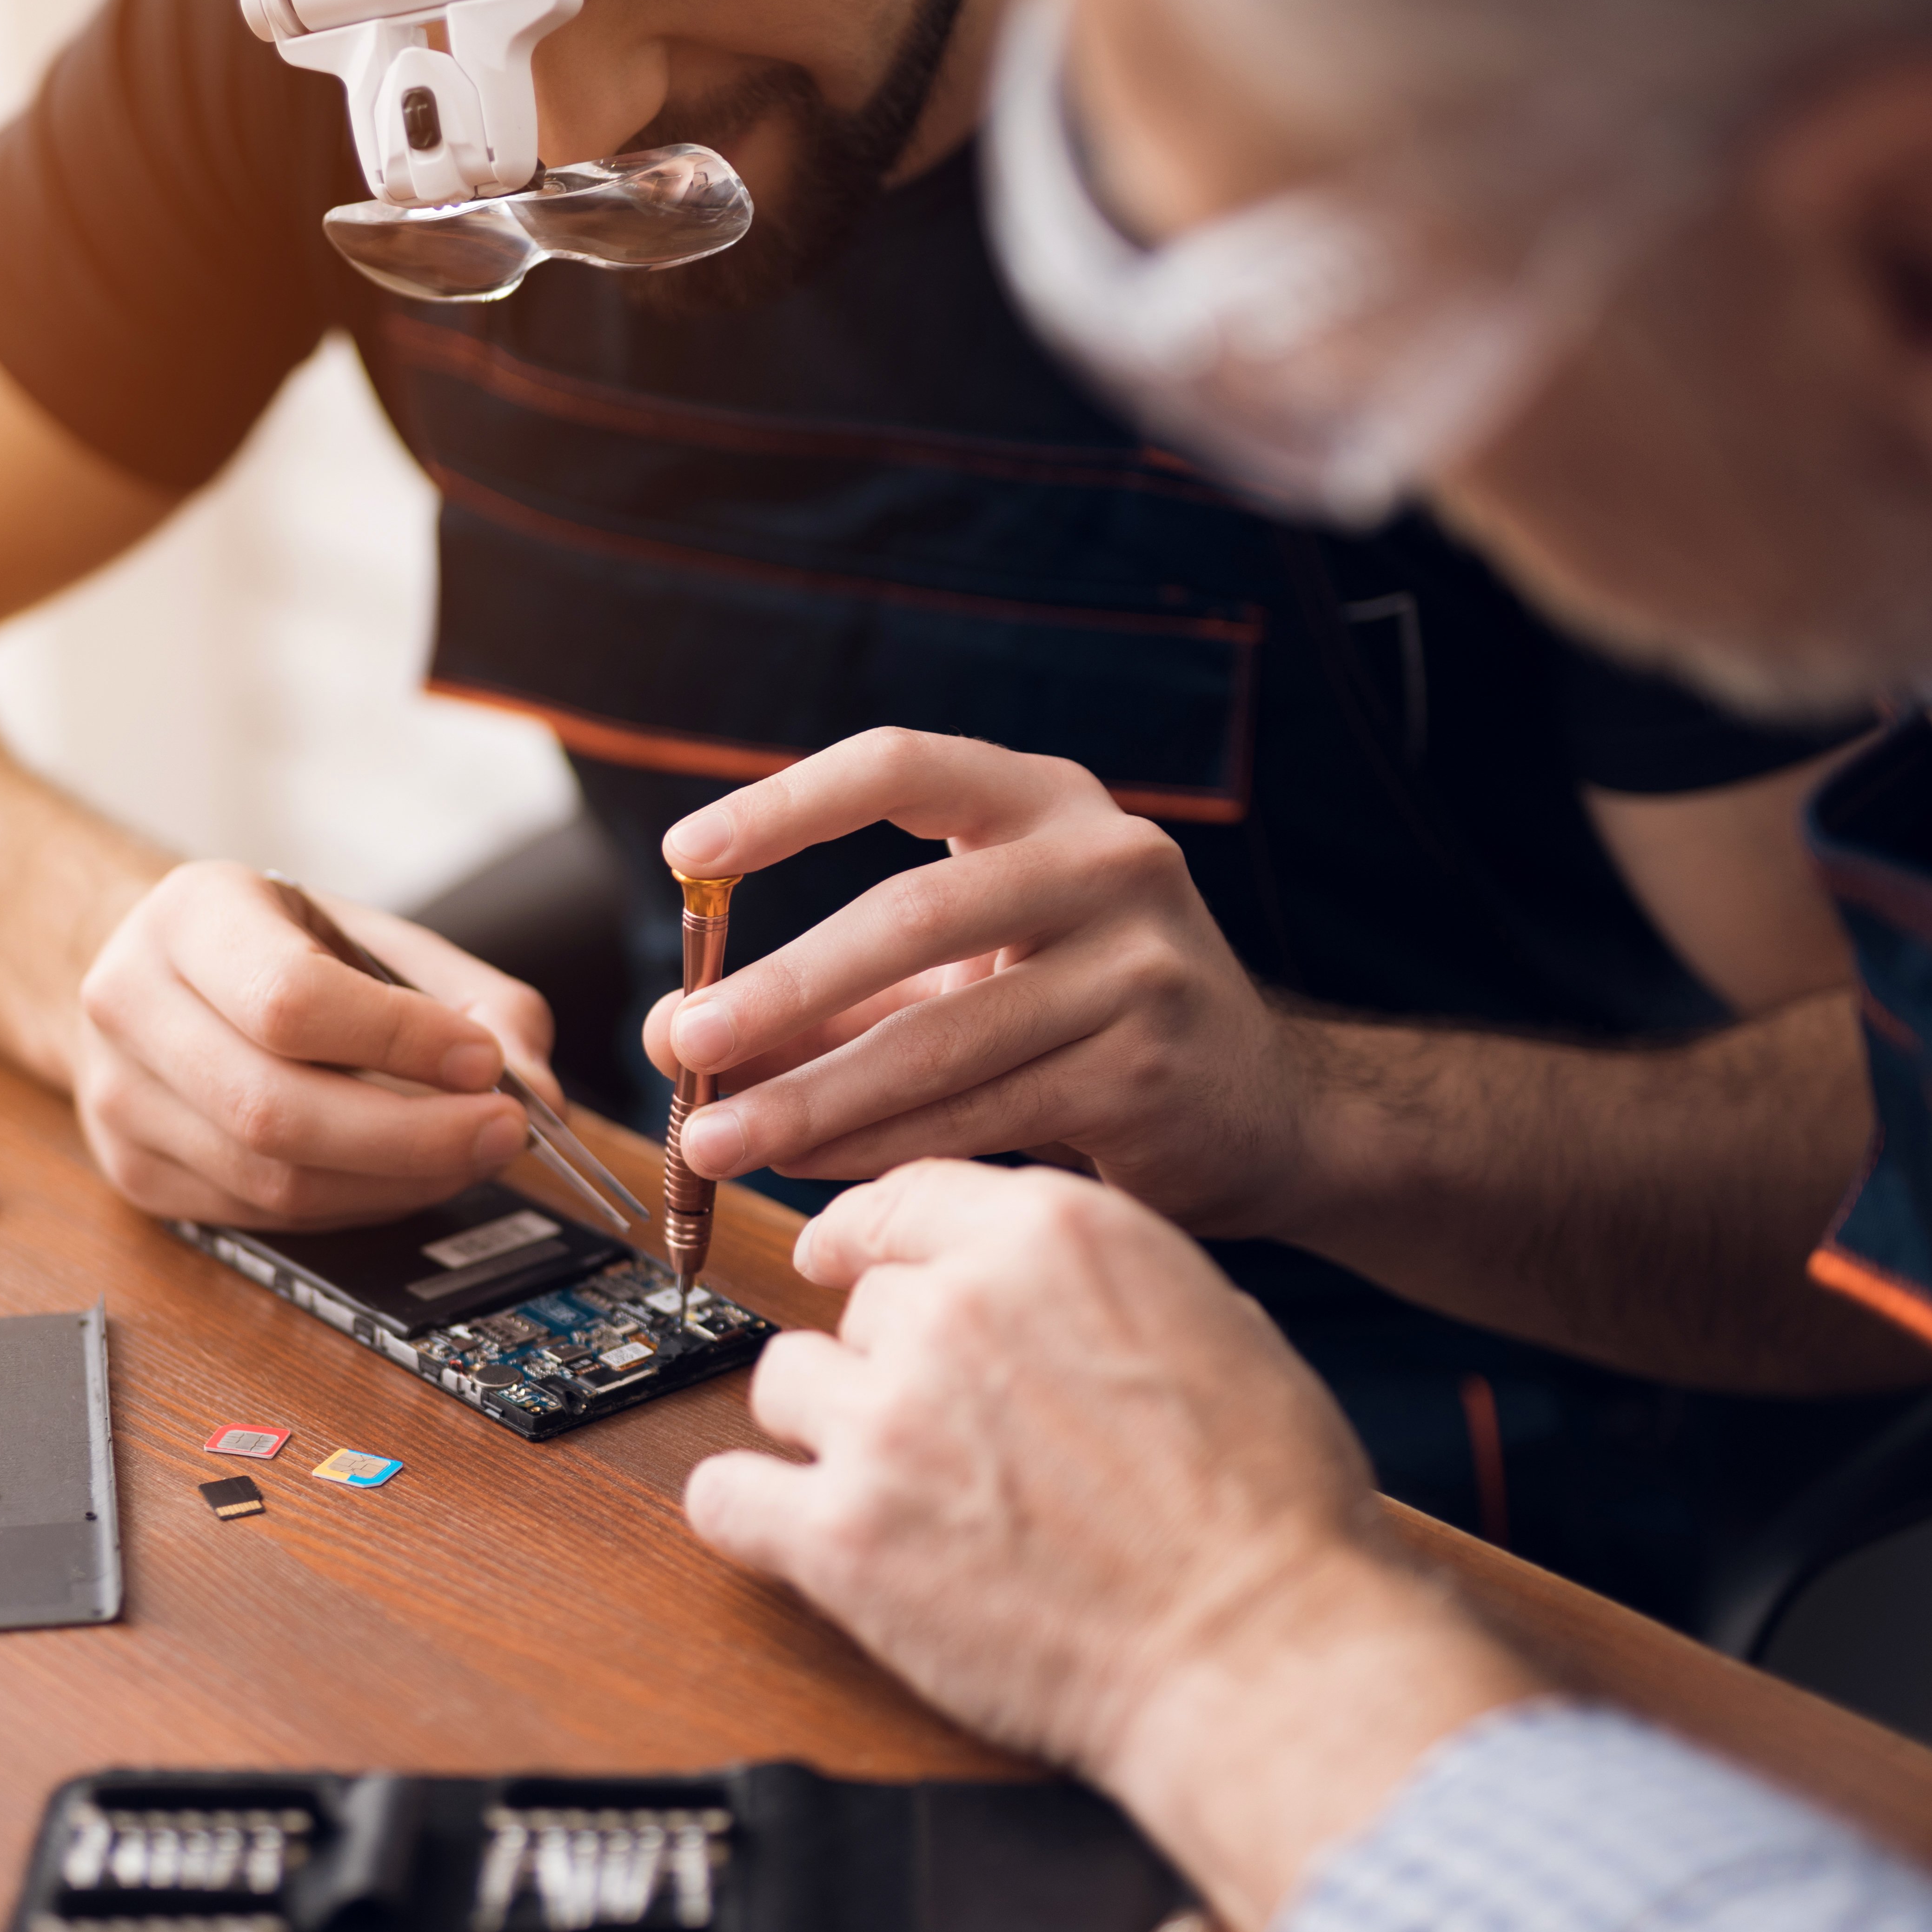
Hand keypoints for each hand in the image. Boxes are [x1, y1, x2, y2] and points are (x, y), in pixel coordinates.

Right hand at [74, 860, 559, 1227]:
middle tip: (503, 1133)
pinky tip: (404, 1177)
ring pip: (271, 1180)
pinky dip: (354, 1206)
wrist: (164, 973)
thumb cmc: (283, 949)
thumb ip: (474, 1000)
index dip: (399, 1042)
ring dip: (395, 1183)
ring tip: (468, 1155)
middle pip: (276, 1109)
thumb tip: (541, 1093)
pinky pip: (262, 1217)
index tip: (485, 1063)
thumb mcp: (376, 938)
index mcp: (190, 916)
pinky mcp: (134, 1172)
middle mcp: (131, 1004)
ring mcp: (118, 1099)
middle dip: (413, 1137)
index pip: (292, 1001)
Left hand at [642, 730, 1315, 1231]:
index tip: (686, 855)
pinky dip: (880, 1145)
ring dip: (813, 1095)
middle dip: (782, 987)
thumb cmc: (1078, 1021)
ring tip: (715, 1139)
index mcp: (1044, 802)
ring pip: (940, 1036)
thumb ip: (825, 997)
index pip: (901, 764)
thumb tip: (672, 1031)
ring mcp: (1140, 961)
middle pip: (910, 913)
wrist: (1259, 1112)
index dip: (787, 803)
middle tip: (683, 1044)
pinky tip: (807, 1167)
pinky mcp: (1146, 1066)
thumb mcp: (958, 978)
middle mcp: (1106, 858)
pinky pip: (980, 1112)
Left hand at [682, 1162, 1539, 1926]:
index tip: (839, 1259)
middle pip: (860, 1304)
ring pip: (785, 1382)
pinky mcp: (842, 1536)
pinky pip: (726, 1495)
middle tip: (952, 1433)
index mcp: (1050, 1237)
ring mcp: (888, 1420)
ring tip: (894, 1487)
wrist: (1258, 1649)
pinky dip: (751, 1513)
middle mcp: (954, 1308)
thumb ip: (1095, 1284)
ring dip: (828, 1426)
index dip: (866, 1237)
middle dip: (892, 1360)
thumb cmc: (1266, 1506)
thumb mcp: (1210, 1321)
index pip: (903, 1203)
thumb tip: (1033, 1290)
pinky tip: (792, 1531)